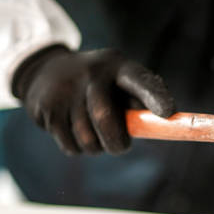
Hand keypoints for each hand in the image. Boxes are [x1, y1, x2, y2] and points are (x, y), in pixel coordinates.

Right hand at [11, 45, 175, 154]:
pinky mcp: (46, 109)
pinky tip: (75, 130)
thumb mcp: (121, 83)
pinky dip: (78, 147)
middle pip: (105, 119)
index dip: (155, 97)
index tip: (167, 113)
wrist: (46, 72)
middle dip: (117, 142)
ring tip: (94, 132)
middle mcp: (90, 73)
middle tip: (120, 144)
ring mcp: (64, 89)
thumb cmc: (100, 86)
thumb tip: (160, 124)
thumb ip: (141, 101)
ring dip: (97, 147)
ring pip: (88, 140)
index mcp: (117, 66)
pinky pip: (71, 146)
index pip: (139, 80)